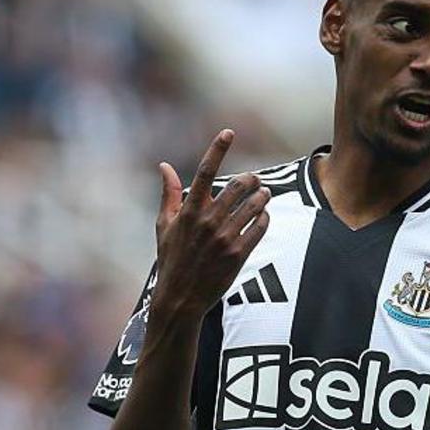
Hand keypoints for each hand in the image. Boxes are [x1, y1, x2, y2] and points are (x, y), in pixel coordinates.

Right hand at [150, 129, 271, 318]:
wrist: (181, 298)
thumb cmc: (171, 259)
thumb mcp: (165, 226)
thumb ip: (169, 194)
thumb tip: (164, 166)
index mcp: (189, 212)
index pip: (205, 172)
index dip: (218, 149)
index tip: (228, 132)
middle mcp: (208, 222)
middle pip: (239, 186)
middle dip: (251, 178)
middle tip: (255, 178)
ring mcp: (225, 238)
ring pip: (255, 205)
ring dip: (263, 196)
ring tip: (265, 193)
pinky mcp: (239, 254)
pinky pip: (260, 227)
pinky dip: (265, 218)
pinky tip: (264, 215)